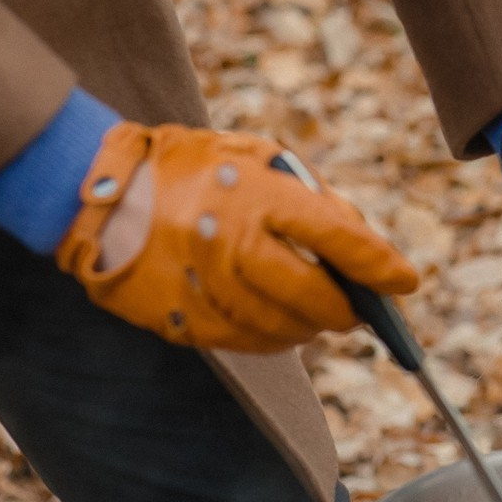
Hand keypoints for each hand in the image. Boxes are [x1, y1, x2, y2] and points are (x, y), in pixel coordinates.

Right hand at [55, 123, 418, 350]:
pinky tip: (281, 326)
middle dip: (349, 310)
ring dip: (312, 328)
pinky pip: (244, 343)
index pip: (340, 240)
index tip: (405, 283)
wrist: (96, 191)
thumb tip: (365, 249)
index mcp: (257, 196)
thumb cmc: (192, 168)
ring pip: (282, 330)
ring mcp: (202, 287)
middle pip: (315, 299)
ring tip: (322, 317)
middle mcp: (230, 245)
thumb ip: (314, 199)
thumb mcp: (256, 159)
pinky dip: (272, 339)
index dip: (380, 267)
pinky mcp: (179, 320)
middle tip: (362, 310)